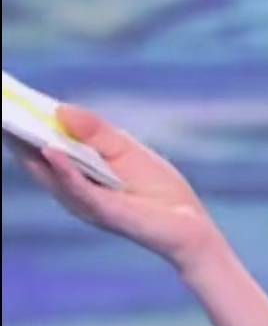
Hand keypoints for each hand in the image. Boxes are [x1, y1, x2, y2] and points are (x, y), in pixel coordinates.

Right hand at [4, 103, 223, 270]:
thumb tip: (60, 109)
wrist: (190, 224)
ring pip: (50, 175)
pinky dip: (63, 169)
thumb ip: (96, 132)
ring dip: (30, 149)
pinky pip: (78, 188)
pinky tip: (50, 150)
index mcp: (77, 175)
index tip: (8, 101)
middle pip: (37, 161)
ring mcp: (85, 203)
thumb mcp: (127, 151)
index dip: (25, 124)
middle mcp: (72, 191)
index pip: (44, 146)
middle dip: (17, 136)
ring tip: (11, 124)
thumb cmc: (159, 189)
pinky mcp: (103, 212)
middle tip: (1, 111)